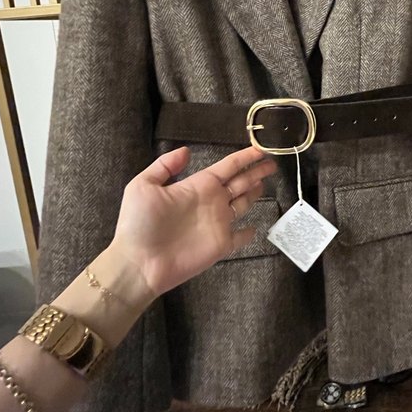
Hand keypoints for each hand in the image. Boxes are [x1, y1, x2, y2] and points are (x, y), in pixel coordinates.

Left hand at [109, 145, 277, 296]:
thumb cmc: (138, 224)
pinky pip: (239, 237)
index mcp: (198, 185)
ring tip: (265, 183)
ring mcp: (217, 224)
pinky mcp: (220, 245)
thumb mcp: (143, 185)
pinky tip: (255, 228)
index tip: (260, 148)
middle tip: (273, 163)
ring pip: (243, 204)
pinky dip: (248, 233)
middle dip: (256, 172)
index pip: (228, 167)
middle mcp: (212, 201)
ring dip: (254, 193)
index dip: (244, 157)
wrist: (137, 262)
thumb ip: (165, 166)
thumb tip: (186, 151)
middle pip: (241, 182)